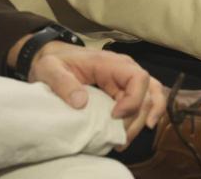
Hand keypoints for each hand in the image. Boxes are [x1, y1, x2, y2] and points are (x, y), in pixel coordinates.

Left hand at [23, 41, 163, 146]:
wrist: (52, 58)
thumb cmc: (53, 62)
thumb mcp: (50, 70)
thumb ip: (63, 83)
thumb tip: (82, 103)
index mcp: (110, 63)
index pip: (138, 78)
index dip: (133, 99)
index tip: (114, 116)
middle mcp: (124, 69)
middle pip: (148, 93)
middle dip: (137, 119)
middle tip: (120, 139)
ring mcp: (125, 79)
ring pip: (150, 98)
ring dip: (143, 121)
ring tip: (125, 141)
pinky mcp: (122, 89)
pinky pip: (142, 102)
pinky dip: (142, 118)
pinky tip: (132, 133)